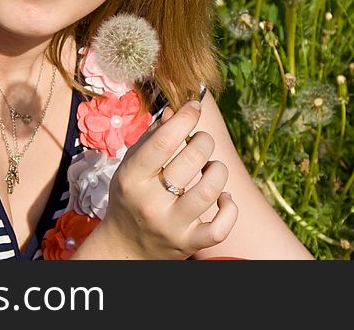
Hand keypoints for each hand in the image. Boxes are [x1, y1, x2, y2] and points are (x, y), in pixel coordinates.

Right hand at [97, 99, 238, 258]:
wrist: (124, 248)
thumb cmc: (130, 198)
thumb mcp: (130, 166)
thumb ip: (151, 138)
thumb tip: (175, 111)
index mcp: (132, 178)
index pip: (164, 141)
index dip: (185, 117)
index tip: (194, 106)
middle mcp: (150, 202)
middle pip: (192, 159)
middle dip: (204, 141)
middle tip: (201, 141)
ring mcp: (171, 226)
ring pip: (210, 190)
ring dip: (218, 170)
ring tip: (211, 168)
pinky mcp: (188, 244)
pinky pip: (219, 228)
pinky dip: (229, 208)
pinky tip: (223, 198)